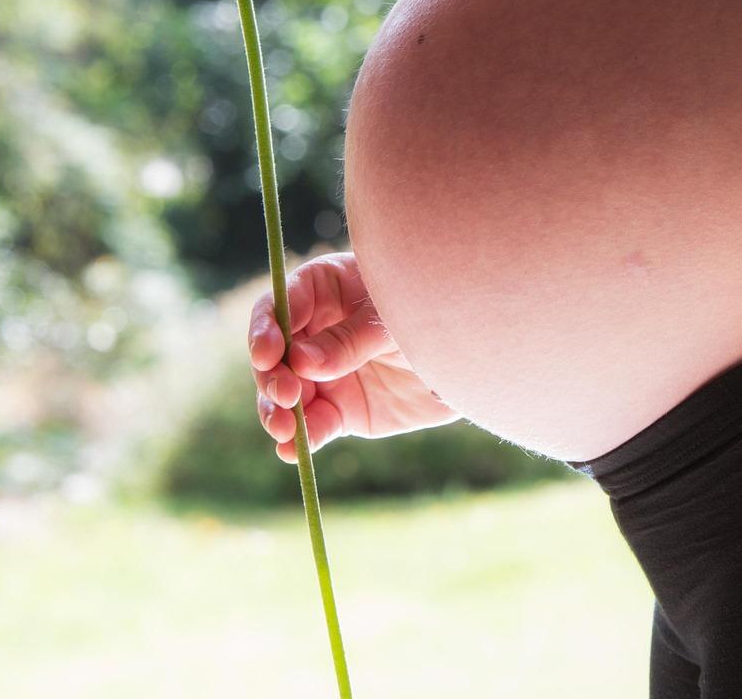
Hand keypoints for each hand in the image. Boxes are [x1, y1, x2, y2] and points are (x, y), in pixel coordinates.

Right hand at [248, 250, 460, 461]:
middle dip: (271, 375)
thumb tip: (301, 362)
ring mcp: (324, 374)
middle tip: (286, 392)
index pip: (282, 304)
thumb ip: (352, 340)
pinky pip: (312, 426)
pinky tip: (291, 450)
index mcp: (326, 291)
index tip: (269, 352)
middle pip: (274, 353)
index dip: (267, 328)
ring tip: (283, 427)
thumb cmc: (435, 316)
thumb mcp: (396, 322)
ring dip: (275, 412)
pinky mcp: (339, 410)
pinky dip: (299, 439)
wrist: (474, 360)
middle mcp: (315, 333)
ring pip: (284, 394)